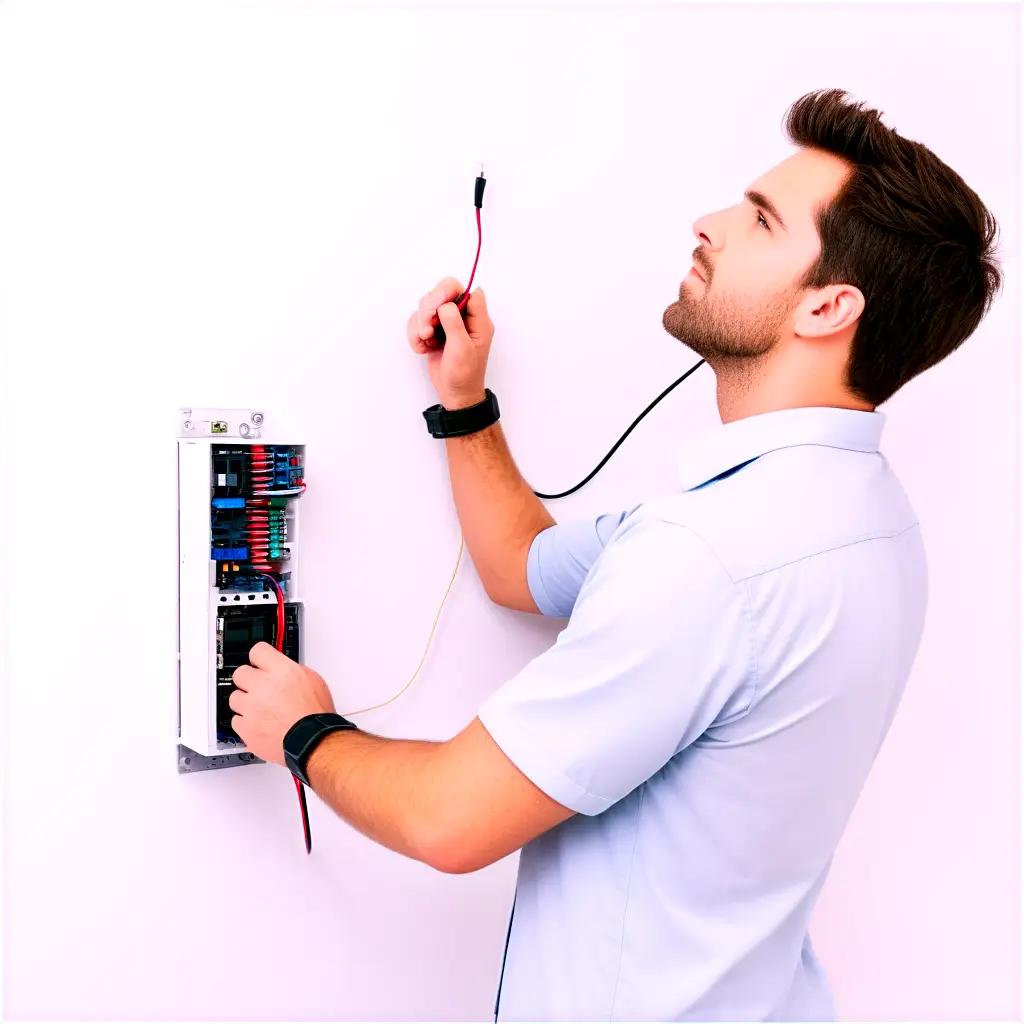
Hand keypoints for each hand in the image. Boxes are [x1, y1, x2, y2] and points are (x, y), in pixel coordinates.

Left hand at [229, 642, 337, 767]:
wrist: (314, 742)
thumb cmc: (315, 715)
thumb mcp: (313, 680)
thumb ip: (290, 670)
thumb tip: (280, 668)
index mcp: (282, 671)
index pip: (258, 651)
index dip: (260, 658)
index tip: (260, 663)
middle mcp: (263, 686)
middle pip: (240, 673)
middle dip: (249, 680)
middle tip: (259, 688)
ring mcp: (252, 708)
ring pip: (235, 698)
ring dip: (246, 702)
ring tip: (261, 710)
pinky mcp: (246, 727)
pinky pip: (236, 720)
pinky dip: (246, 723)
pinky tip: (259, 723)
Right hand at [406, 277, 493, 407]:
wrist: (455, 394)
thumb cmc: (464, 374)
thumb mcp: (462, 348)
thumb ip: (454, 322)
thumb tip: (446, 303)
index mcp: (478, 320)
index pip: (468, 291)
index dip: (451, 292)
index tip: (441, 307)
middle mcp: (463, 318)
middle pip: (443, 292)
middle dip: (430, 307)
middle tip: (428, 327)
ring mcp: (447, 324)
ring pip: (427, 306)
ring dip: (421, 323)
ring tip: (426, 339)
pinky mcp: (434, 332)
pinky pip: (417, 322)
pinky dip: (415, 335)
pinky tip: (423, 348)